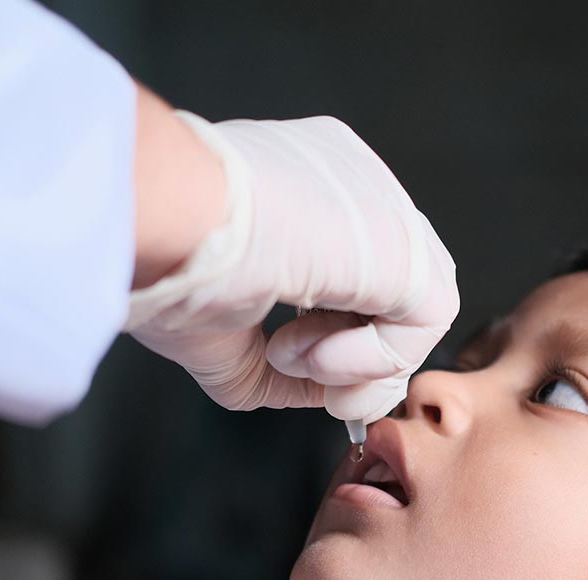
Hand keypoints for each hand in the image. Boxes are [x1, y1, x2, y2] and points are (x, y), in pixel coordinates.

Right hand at [127, 113, 458, 422]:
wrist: (161, 218)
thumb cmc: (164, 256)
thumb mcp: (222, 328)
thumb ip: (281, 364)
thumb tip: (323, 394)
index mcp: (304, 177)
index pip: (353, 262)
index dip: (331, 328)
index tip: (281, 358)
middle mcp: (351, 179)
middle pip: (392, 285)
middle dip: (357, 354)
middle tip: (307, 381)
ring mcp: (382, 201)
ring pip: (413, 306)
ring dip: (358, 362)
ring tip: (291, 359)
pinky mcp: (405, 241)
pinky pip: (427, 318)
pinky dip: (373, 360)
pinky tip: (314, 357)